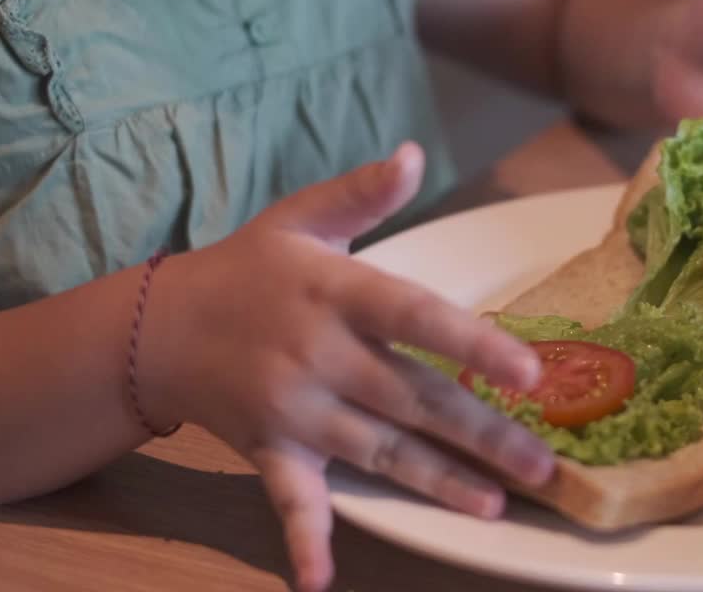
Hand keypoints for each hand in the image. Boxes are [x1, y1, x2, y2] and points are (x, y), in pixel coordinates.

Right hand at [139, 143, 554, 591]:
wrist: (157, 326)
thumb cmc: (247, 267)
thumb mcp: (301, 217)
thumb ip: (363, 192)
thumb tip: (415, 154)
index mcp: (336, 292)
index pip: (417, 316)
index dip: (475, 344)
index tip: (531, 372)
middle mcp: (320, 354)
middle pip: (413, 398)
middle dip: (482, 434)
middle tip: (544, 466)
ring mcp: (293, 408)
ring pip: (379, 451)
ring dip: (438, 483)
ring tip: (497, 505)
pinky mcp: (269, 448)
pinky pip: (290, 497)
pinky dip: (305, 539)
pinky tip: (321, 582)